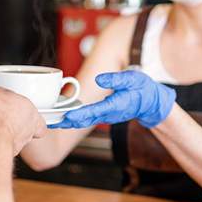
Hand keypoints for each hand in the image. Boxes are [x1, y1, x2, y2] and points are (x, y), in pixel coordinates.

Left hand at [49, 70, 175, 128]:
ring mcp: (106, 116)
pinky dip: (75, 119)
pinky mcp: (104, 115)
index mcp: (115, 105)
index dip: (80, 114)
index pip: (94, 111)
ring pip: (84, 121)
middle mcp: (109, 114)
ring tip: (52, 121)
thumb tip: (99, 79)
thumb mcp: (133, 78)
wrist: (151, 103)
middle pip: (85, 120)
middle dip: (68, 122)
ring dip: (68, 121)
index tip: (67, 116)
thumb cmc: (143, 89)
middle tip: (51, 122)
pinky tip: (63, 117)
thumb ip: (116, 79)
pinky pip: (87, 118)